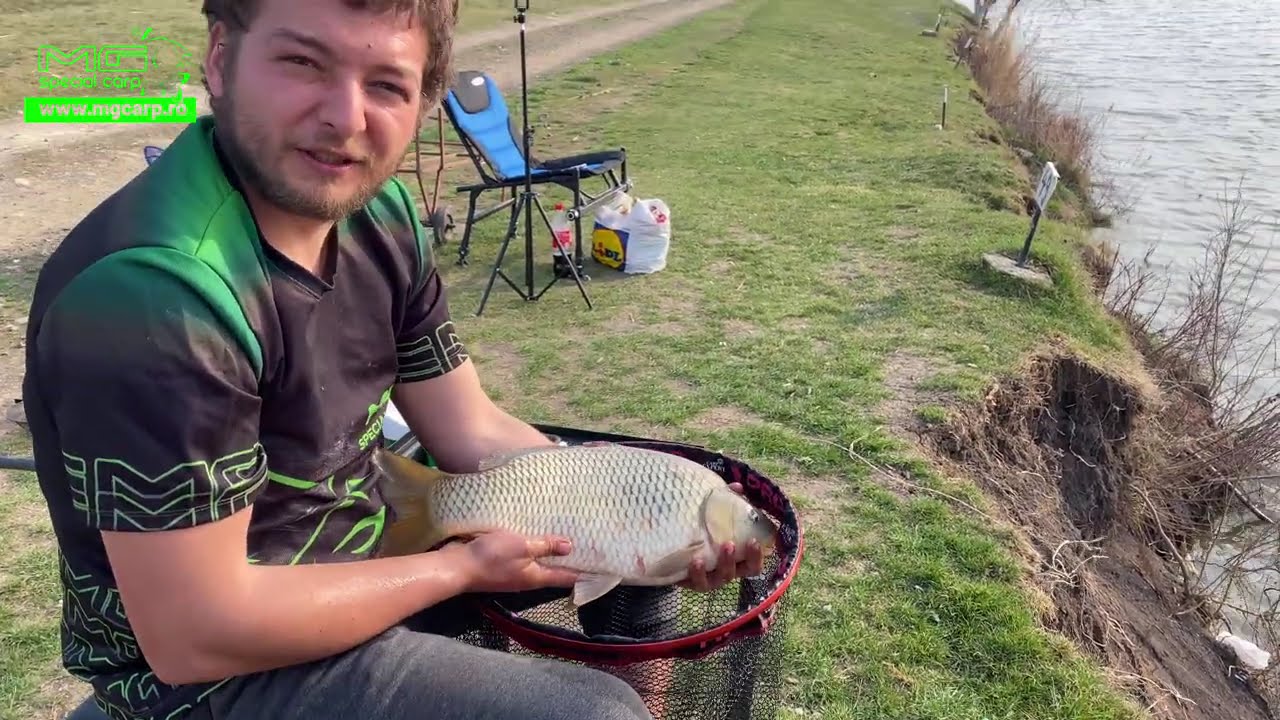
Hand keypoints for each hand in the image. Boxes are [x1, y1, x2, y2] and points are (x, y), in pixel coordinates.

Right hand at [449, 530, 579, 593]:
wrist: (457, 566)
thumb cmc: (491, 557)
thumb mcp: (521, 547)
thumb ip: (544, 546)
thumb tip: (570, 546)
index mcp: (537, 577)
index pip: (567, 578)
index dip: (585, 574)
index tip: (603, 569)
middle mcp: (528, 578)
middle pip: (554, 572)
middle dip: (570, 562)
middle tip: (588, 546)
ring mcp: (514, 573)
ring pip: (539, 564)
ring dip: (552, 554)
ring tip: (566, 538)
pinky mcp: (502, 566)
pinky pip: (524, 557)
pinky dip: (534, 549)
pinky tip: (536, 536)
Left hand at [679, 483, 766, 591]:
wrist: (674, 549)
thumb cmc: (703, 533)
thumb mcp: (714, 518)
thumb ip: (727, 503)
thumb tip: (737, 487)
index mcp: (737, 559)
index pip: (754, 563)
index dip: (757, 555)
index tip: (753, 540)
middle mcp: (727, 571)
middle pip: (741, 572)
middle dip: (737, 558)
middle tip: (730, 543)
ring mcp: (710, 579)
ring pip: (721, 578)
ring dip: (722, 564)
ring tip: (716, 548)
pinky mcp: (692, 582)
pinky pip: (698, 582)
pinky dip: (698, 572)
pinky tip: (695, 560)